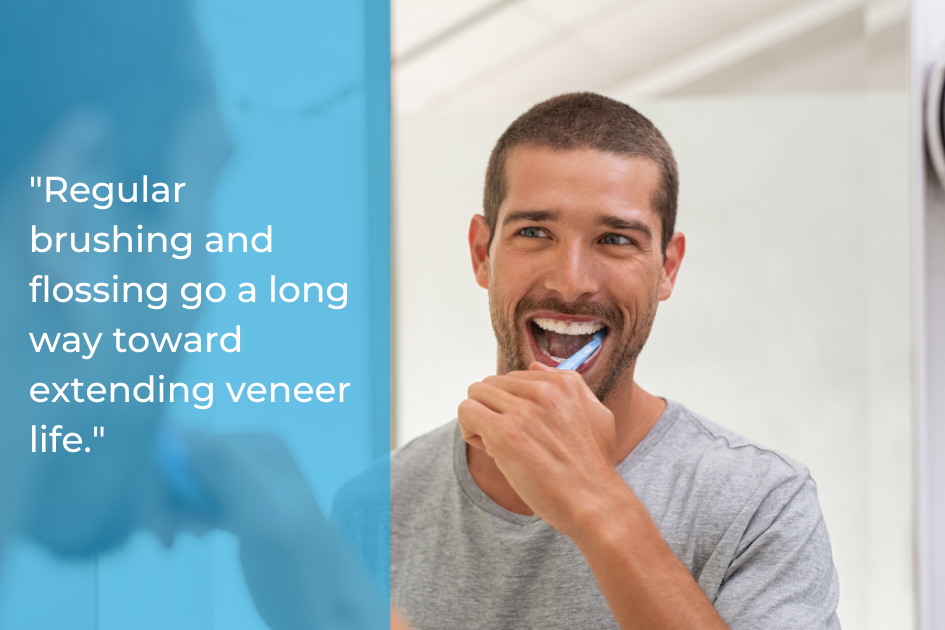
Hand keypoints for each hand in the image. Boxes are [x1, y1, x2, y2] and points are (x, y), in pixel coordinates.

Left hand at [458, 362, 625, 537]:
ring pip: (476, 394)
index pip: (515, 377)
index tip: (525, 430)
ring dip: (480, 420)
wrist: (594, 502)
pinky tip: (489, 450)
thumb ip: (569, 386)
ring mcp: (523, 410)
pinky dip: (469, 430)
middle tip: (509, 441)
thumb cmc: (593, 466)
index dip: (513, 404)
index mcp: (564, 383)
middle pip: (492, 384)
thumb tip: (534, 366)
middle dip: (493, 410)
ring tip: (498, 446)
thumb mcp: (595, 414)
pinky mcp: (504, 432)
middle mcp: (544, 390)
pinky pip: (467, 411)